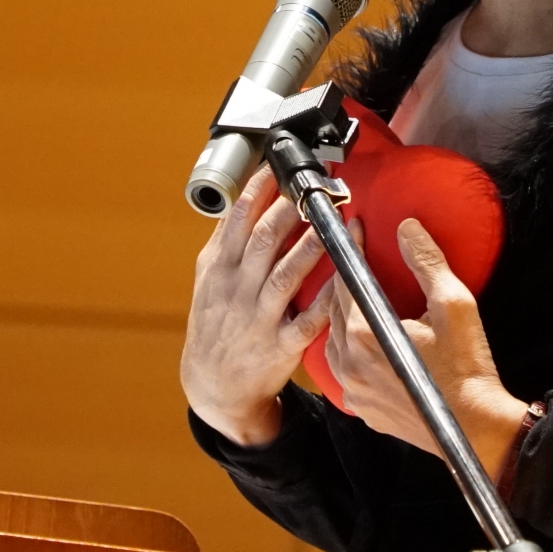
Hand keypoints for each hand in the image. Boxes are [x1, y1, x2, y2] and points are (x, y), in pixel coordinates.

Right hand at [180, 167, 333, 445]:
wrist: (214, 386)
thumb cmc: (215, 323)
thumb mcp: (208, 279)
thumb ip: (226, 240)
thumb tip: (243, 198)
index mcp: (220, 268)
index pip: (239, 218)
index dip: (260, 189)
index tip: (280, 166)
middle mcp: (238, 290)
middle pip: (264, 241)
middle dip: (290, 209)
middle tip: (316, 185)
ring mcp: (259, 319)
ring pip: (286, 277)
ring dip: (311, 246)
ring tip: (333, 219)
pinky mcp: (280, 347)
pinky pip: (307, 322)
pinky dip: (325, 301)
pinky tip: (344, 281)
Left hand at [324, 218, 530, 476]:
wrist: (477, 429)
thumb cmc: (467, 367)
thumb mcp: (453, 305)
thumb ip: (426, 262)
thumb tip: (407, 228)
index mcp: (364, 336)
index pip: (346, 282)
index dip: (351, 252)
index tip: (357, 230)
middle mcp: (349, 364)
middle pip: (334, 311)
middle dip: (345, 282)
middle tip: (357, 260)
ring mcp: (354, 391)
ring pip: (334, 342)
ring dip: (343, 318)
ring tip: (358, 299)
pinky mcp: (364, 410)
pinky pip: (344, 372)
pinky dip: (349, 351)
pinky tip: (365, 342)